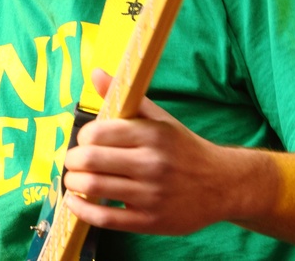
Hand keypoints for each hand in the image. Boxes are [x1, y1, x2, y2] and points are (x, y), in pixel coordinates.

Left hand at [60, 69, 266, 235]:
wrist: (222, 184)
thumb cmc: (183, 148)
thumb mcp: (159, 119)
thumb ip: (124, 97)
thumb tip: (95, 73)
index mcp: (152, 134)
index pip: (98, 133)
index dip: (82, 136)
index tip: (84, 140)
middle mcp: (152, 163)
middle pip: (91, 160)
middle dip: (72, 160)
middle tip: (73, 161)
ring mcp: (151, 194)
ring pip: (94, 188)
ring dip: (73, 183)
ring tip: (74, 179)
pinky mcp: (150, 221)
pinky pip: (105, 219)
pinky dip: (82, 210)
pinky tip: (76, 202)